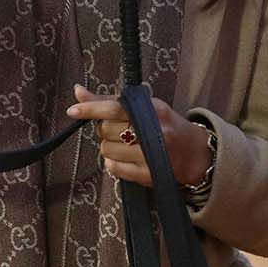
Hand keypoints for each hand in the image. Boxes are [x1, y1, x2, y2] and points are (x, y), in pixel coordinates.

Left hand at [65, 85, 212, 188]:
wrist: (195, 153)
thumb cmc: (165, 125)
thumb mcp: (144, 107)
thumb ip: (110, 101)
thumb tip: (78, 91)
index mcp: (154, 110)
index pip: (115, 108)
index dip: (91, 109)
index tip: (73, 110)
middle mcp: (154, 132)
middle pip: (106, 130)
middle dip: (105, 130)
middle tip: (119, 129)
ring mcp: (151, 155)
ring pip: (107, 150)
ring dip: (110, 147)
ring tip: (126, 144)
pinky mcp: (148, 175)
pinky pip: (114, 168)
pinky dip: (113, 163)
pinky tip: (125, 158)